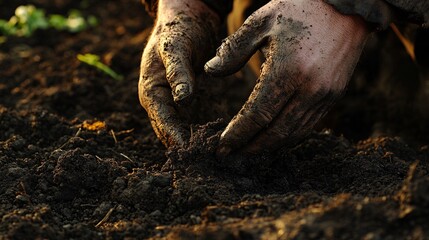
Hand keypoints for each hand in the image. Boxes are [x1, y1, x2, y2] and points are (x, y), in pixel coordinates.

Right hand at [139, 0, 219, 146]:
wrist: (186, 18)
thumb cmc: (177, 29)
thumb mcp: (175, 46)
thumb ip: (177, 72)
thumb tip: (182, 99)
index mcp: (151, 90)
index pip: (163, 121)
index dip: (177, 138)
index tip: (194, 153)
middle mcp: (160, 101)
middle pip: (170, 132)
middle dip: (187, 147)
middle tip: (208, 163)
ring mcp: (172, 102)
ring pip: (181, 130)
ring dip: (195, 143)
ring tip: (214, 158)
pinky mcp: (186, 101)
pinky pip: (192, 122)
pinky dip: (202, 132)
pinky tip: (218, 140)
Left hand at [205, 0, 368, 154]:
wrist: (347, 4)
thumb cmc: (299, 9)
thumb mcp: (261, 21)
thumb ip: (234, 48)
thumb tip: (209, 70)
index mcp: (288, 70)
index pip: (257, 115)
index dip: (238, 134)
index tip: (222, 146)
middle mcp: (310, 89)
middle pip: (277, 133)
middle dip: (252, 147)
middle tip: (232, 155)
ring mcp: (326, 95)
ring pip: (295, 134)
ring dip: (270, 146)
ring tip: (249, 150)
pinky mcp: (335, 94)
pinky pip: (310, 125)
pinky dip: (289, 136)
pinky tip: (274, 136)